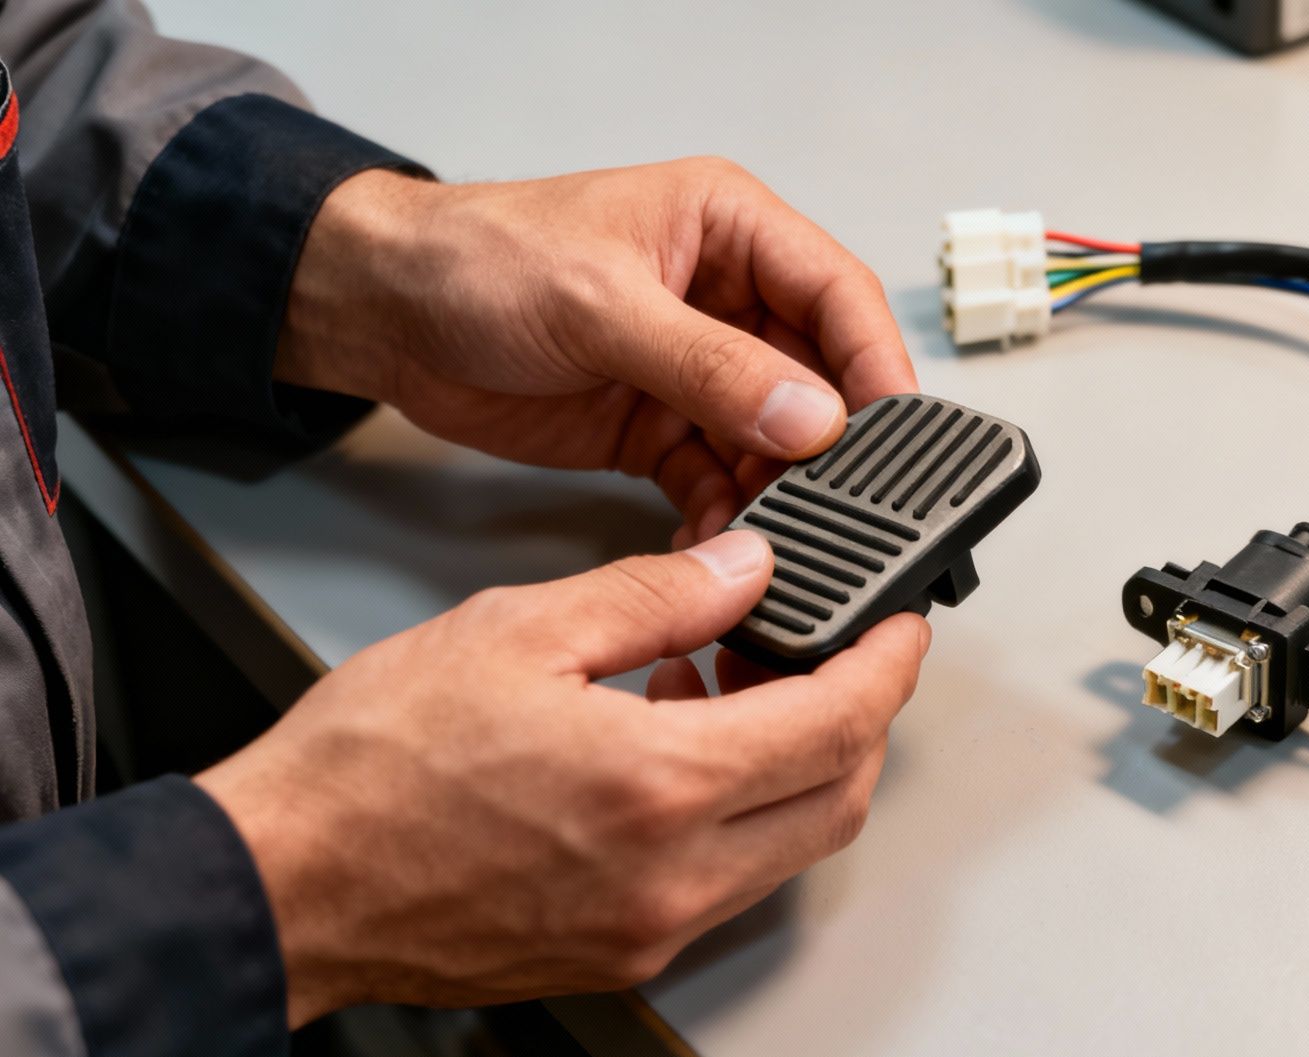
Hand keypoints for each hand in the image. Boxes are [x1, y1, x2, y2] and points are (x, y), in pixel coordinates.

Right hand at [195, 531, 929, 1026]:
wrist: (284, 885)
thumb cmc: (370, 770)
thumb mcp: (519, 632)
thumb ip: (654, 595)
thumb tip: (745, 570)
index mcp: (662, 788)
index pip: (839, 723)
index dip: (888, 663)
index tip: (901, 622)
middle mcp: (674, 877)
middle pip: (839, 798)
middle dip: (859, 718)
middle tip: (832, 650)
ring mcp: (650, 928)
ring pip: (788, 846)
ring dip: (797, 767)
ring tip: (732, 685)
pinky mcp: (619, 953)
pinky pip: (725, 881)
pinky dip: (736, 814)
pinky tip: (676, 751)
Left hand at [275, 160, 918, 545]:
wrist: (382, 314)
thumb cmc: (477, 261)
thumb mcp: (600, 303)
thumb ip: (711, 365)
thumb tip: (812, 417)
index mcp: (729, 229)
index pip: (837, 293)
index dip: (877, 362)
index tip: (901, 432)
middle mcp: (727, 299)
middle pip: (818, 379)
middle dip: (832, 446)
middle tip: (846, 504)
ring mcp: (696, 370)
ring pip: (774, 442)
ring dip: (779, 493)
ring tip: (781, 538)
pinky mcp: (660, 429)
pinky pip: (719, 480)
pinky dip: (725, 520)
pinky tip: (723, 549)